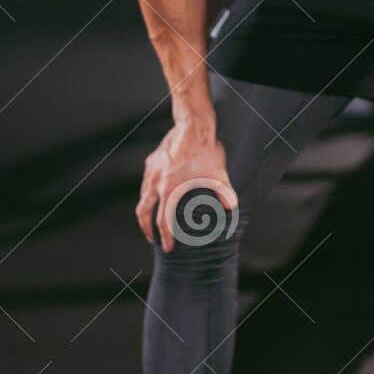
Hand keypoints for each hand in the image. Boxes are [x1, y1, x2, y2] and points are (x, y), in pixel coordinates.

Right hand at [137, 122, 238, 251]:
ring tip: (152, 219)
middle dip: (146, 229)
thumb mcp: (218, 174)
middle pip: (143, 212)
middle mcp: (156, 182)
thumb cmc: (206, 150)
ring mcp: (151, 171)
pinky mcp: (151, 161)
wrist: (192, 126)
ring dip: (146, 211)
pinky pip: (146, 182)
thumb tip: (231, 208)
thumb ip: (224, 193)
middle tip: (153, 239)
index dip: (166, 237)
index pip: (163, 221)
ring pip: (142, 196)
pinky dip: (148, 193)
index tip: (167, 247)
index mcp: (169, 189)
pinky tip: (157, 193)